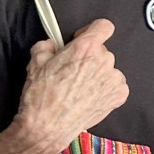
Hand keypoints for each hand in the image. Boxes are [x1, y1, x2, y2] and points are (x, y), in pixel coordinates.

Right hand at [13, 18, 128, 152]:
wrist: (47, 127)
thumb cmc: (41, 96)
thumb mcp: (35, 63)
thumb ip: (46, 46)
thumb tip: (51, 45)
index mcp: (85, 48)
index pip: (103, 26)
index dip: (92, 31)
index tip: (83, 39)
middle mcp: (104, 60)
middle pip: (102, 50)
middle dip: (89, 57)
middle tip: (73, 71)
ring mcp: (113, 79)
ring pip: (108, 68)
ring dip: (98, 74)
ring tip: (80, 88)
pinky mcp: (118, 96)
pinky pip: (115, 85)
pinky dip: (105, 89)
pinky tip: (90, 97)